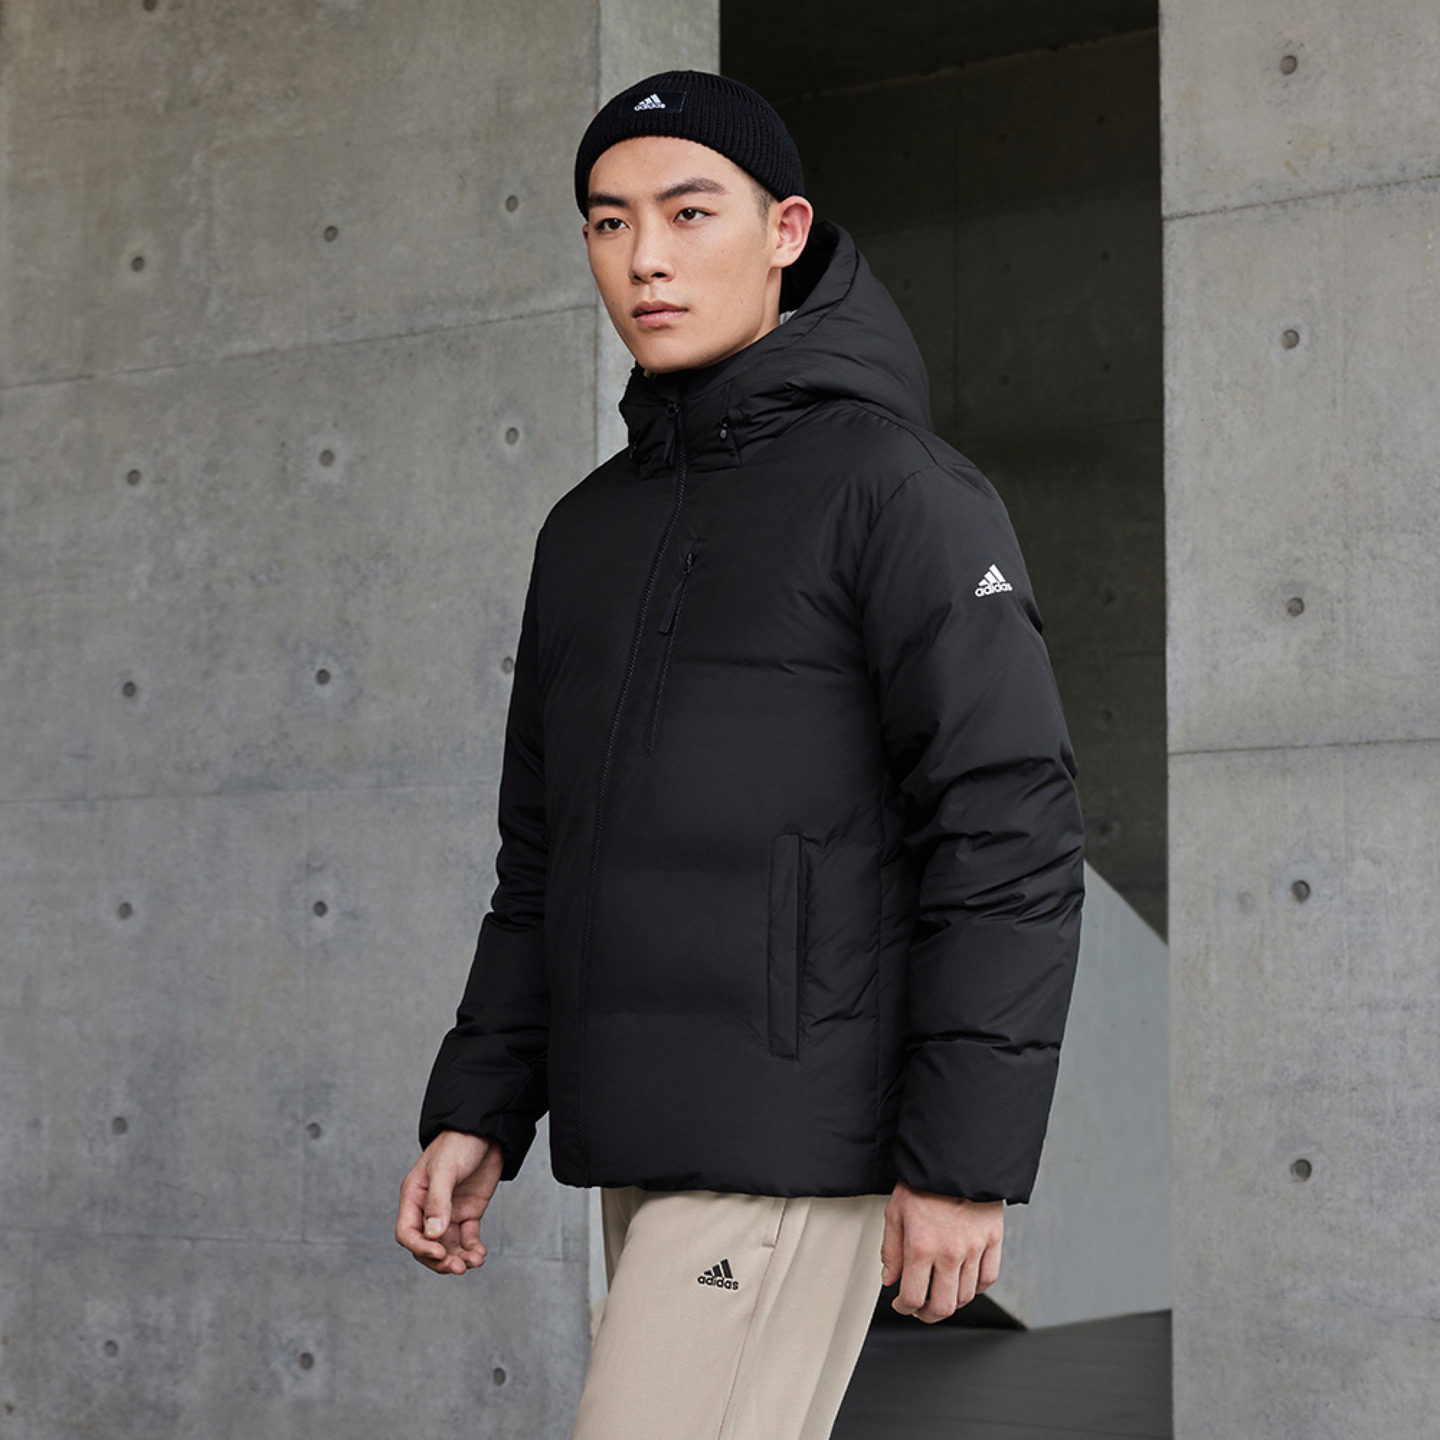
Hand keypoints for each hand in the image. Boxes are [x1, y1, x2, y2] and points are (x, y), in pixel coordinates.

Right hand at [395, 1130, 503, 1274]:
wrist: (486, 1131)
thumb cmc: (459, 1142)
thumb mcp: (445, 1169)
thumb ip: (438, 1201)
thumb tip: (432, 1234)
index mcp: (414, 1197)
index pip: (408, 1233)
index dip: (420, 1247)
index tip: (439, 1253)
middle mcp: (429, 1209)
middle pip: (427, 1246)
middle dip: (441, 1260)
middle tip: (458, 1267)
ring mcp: (449, 1212)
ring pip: (448, 1246)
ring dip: (459, 1258)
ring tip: (475, 1262)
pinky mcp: (468, 1212)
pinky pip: (467, 1238)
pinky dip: (472, 1248)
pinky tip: (480, 1254)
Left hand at [879, 1179, 1002, 1321]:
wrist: (955, 1157)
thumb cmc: (923, 1181)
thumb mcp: (895, 1211)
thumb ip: (891, 1250)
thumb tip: (890, 1279)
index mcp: (921, 1245)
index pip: (913, 1297)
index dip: (904, 1308)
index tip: (901, 1304)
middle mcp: (950, 1252)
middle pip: (943, 1306)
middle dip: (927, 1314)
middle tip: (921, 1309)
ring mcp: (974, 1247)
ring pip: (965, 1296)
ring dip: (950, 1302)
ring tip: (940, 1293)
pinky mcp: (993, 1239)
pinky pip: (988, 1279)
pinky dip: (975, 1288)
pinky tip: (963, 1282)